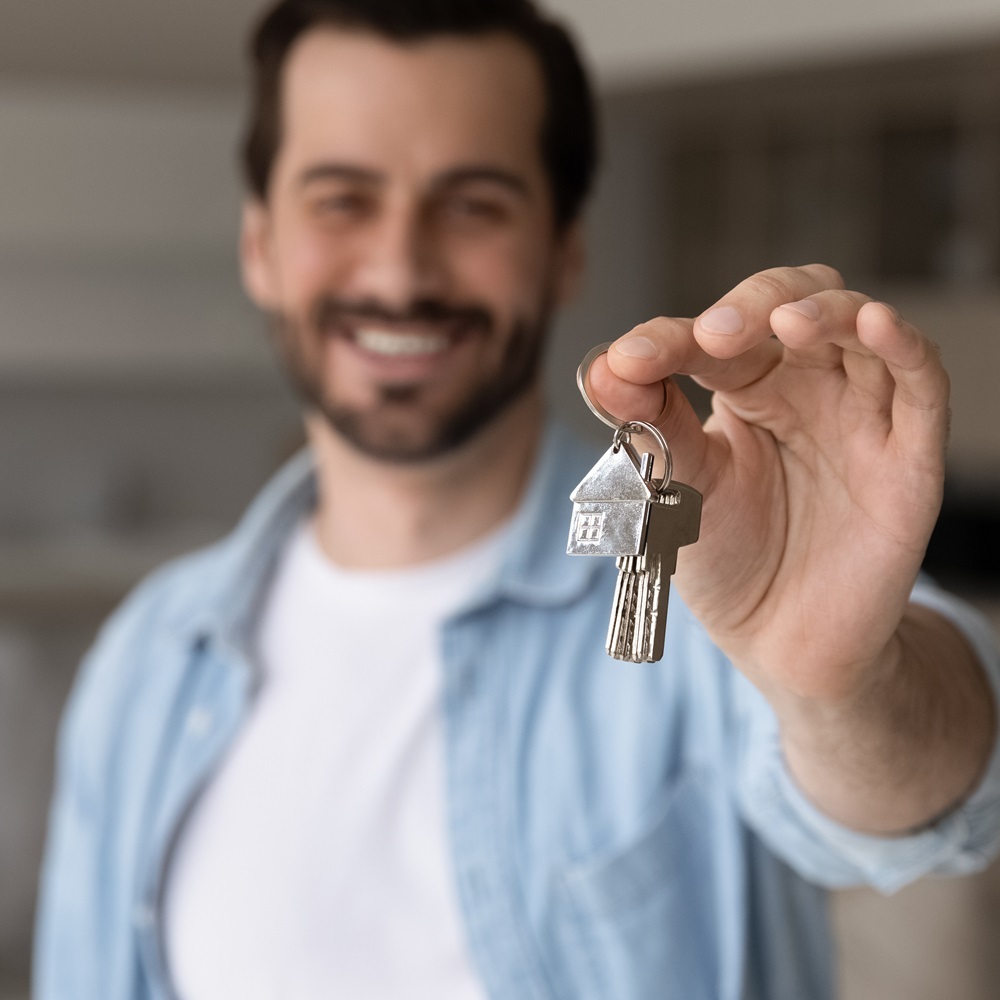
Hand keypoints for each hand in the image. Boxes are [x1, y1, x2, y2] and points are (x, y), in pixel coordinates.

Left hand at [589, 264, 949, 705]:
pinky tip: (874, 323)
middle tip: (709, 336)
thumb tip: (602, 367)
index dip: (672, 339)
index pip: (716, 337)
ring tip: (786, 323)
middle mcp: (806, 388)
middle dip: (754, 307)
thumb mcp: (678, 489)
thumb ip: (650, 428)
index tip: (630, 363)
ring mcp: (860, 416)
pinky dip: (903, 346)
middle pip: (796, 305)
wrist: (780, 639)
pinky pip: (921, 385)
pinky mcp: (909, 456)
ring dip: (826, 312)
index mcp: (746, 388)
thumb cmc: (728, 557)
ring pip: (860, 329)